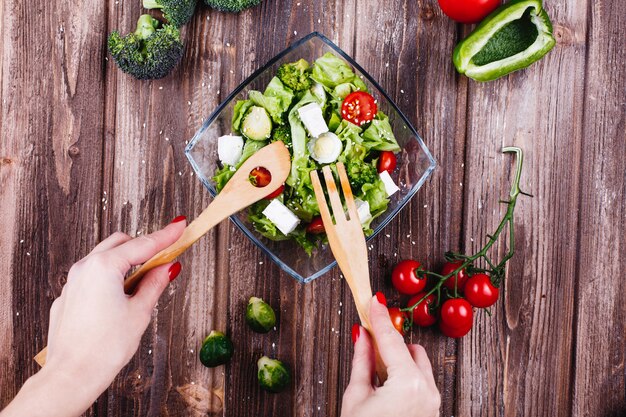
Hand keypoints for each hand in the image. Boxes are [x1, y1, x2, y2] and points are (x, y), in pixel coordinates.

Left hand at [1, 219, 185, 416]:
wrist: (72, 375)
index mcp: (104, 267)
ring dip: (125, 263)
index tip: (179, 225)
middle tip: (164, 257)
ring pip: (103, 258)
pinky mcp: (67, 297)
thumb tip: (167, 268)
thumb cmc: (104, 348)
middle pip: (120, 243)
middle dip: (142, 247)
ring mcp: (72, 282)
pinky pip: (91, 278)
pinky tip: (120, 298)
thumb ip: (154, 284)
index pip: (143, 244)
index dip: (165, 235)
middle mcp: (84, 268)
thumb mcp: (140, 312)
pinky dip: (109, 278)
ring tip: (143, 282)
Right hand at [341, 296, 440, 416]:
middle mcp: (427, 391)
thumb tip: (362, 336)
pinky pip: (421, 381)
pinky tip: (384, 383)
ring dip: (397, 360)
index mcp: (408, 384)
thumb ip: (362, 361)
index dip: (379, 318)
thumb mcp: (356, 397)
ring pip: (417, 364)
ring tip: (373, 369)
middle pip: (408, 349)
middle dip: (388, 342)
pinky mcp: (431, 411)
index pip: (391, 341)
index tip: (373, 300)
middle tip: (366, 337)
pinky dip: (404, 375)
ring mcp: (433, 403)